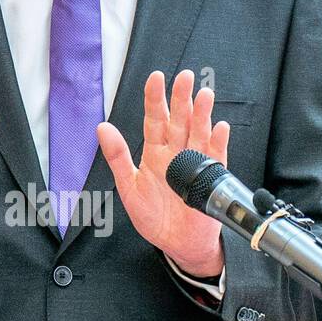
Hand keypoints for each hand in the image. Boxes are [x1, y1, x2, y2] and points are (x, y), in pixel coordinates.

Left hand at [97, 69, 228, 276]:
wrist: (177, 244)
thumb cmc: (152, 217)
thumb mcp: (128, 186)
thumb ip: (116, 157)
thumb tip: (102, 128)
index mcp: (154, 152)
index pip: (154, 119)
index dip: (155, 98)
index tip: (156, 78)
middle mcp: (176, 152)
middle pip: (180, 119)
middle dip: (182, 98)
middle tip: (184, 76)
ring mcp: (196, 162)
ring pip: (200, 131)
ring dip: (203, 114)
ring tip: (204, 94)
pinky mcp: (211, 176)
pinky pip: (216, 155)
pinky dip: (218, 141)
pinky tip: (219, 127)